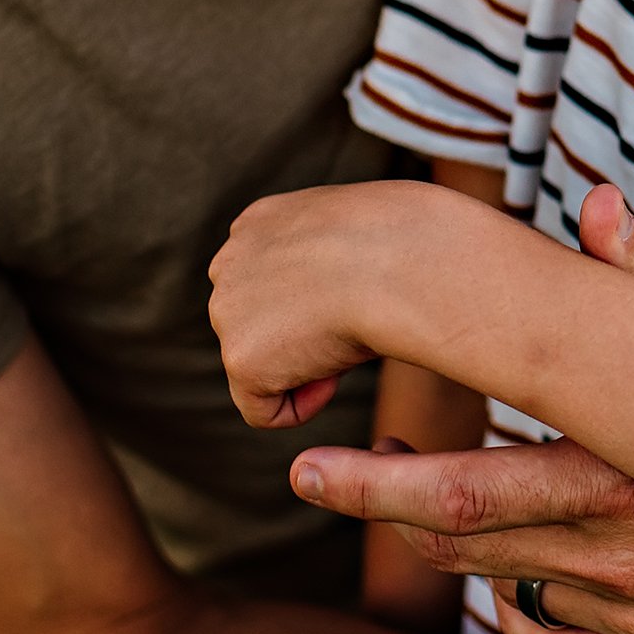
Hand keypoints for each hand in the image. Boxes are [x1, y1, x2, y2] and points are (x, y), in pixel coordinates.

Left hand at [209, 179, 449, 428]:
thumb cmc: (406, 243)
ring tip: (351, 336)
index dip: (314, 302)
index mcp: (259, 223)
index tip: (355, 296)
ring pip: (262, 365)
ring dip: (308, 364)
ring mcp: (228, 309)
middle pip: (258, 326)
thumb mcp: (359, 233)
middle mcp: (230, 262)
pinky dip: (305, 404)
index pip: (269, 281)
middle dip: (303, 334)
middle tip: (356, 319)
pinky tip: (339, 372)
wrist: (400, 259)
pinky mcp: (240, 357)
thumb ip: (328, 257)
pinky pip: (265, 410)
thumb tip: (342, 288)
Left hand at [289, 190, 633, 633]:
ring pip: (519, 597)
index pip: (478, 488)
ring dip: (463, 554)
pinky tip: (514, 583)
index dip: (382, 478)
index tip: (309, 456)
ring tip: (418, 509)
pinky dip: (533, 619)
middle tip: (322, 469)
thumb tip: (603, 208)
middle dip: (394, 507)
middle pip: (478, 546)